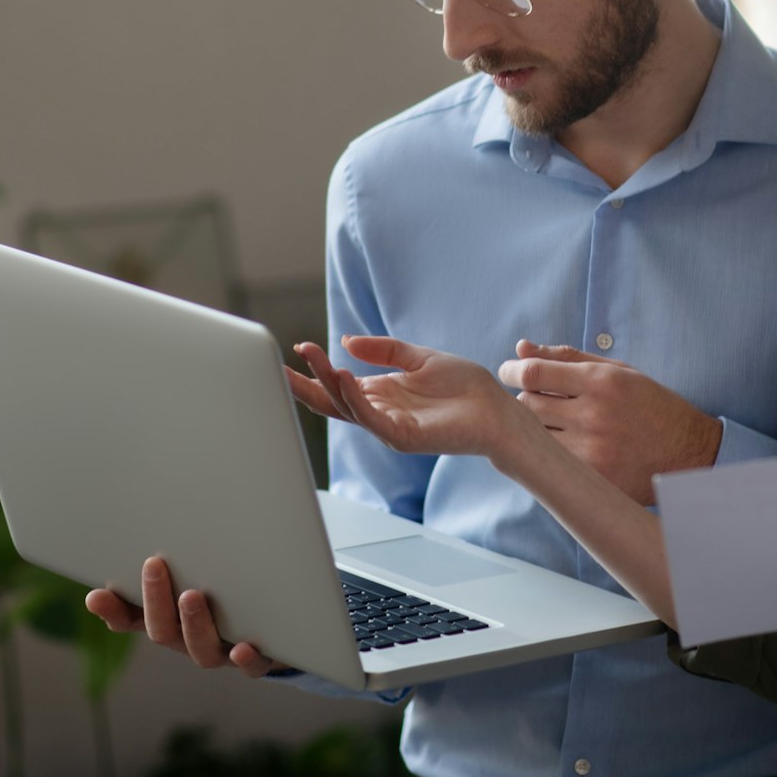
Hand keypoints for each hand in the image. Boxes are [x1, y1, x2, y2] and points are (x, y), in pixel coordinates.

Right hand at [83, 556, 283, 677]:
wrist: (280, 622)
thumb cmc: (226, 585)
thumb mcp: (195, 567)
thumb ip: (171, 555)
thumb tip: (149, 517)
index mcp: (169, 618)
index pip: (130, 619)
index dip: (112, 610)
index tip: (96, 594)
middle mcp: (190, 639)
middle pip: (163, 632)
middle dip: (155, 600)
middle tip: (153, 566)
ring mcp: (223, 651)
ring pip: (202, 651)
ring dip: (193, 624)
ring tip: (191, 597)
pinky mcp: (260, 658)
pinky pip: (252, 667)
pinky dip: (245, 660)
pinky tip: (243, 648)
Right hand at [285, 336, 534, 459]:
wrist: (497, 408)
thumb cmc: (464, 387)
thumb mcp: (418, 357)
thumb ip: (383, 349)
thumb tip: (345, 340)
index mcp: (380, 394)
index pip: (337, 384)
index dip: (315, 370)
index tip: (297, 348)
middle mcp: (379, 412)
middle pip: (331, 401)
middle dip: (304, 385)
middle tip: (279, 367)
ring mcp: (388, 427)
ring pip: (346, 407)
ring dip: (327, 382)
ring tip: (313, 357)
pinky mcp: (403, 437)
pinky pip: (371, 418)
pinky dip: (354, 398)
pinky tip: (344, 375)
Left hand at [496, 340, 721, 505]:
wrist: (690, 453)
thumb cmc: (651, 406)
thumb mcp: (618, 371)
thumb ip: (568, 358)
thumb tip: (522, 348)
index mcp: (601, 381)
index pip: (534, 373)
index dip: (512, 371)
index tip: (508, 372)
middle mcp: (594, 414)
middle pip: (528, 404)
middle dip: (524, 399)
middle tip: (535, 400)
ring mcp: (593, 450)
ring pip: (534, 435)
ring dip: (533, 427)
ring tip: (551, 423)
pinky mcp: (594, 478)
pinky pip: (550, 462)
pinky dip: (547, 452)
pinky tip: (558, 447)